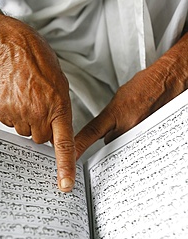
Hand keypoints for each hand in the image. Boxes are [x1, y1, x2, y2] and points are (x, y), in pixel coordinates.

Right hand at [0, 8, 75, 191]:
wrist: (16, 49)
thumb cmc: (42, 67)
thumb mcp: (61, 89)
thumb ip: (60, 115)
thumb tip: (54, 139)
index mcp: (58, 109)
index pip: (63, 144)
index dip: (64, 167)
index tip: (65, 185)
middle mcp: (39, 113)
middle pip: (40, 139)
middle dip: (41, 129)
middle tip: (39, 108)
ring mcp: (20, 112)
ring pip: (24, 132)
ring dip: (26, 120)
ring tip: (27, 98)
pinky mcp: (4, 110)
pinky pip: (10, 122)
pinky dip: (13, 114)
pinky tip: (16, 97)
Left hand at [75, 33, 187, 159]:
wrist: (167, 81)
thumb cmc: (145, 86)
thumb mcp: (117, 100)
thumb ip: (107, 118)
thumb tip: (100, 131)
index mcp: (115, 114)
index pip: (92, 133)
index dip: (80, 146)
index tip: (71, 157)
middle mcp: (127, 126)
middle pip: (108, 145)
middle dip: (109, 141)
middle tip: (117, 129)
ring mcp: (139, 133)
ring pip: (122, 146)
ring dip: (124, 141)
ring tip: (133, 124)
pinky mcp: (150, 137)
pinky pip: (136, 146)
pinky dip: (135, 141)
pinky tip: (141, 129)